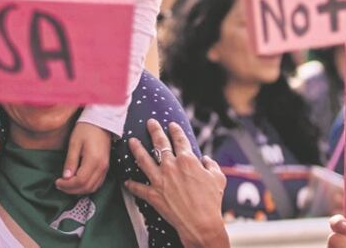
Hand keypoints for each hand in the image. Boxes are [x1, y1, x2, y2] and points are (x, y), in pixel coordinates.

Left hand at [55, 122, 109, 194]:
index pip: (80, 181)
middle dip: (71, 190)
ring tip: (67, 185)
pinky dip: (86, 187)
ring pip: (92, 188)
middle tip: (60, 185)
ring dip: (79, 190)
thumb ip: (70, 161)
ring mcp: (105, 168)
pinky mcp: (105, 168)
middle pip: (86, 187)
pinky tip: (77, 183)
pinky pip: (97, 183)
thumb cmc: (86, 129)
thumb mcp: (74, 143)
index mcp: (93, 160)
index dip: (67, 185)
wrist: (101, 122)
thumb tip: (65, 177)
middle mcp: (101, 167)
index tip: (57, 182)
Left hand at [125, 119, 227, 247]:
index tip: (171, 125)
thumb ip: (211, 165)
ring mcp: (160, 180)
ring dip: (136, 149)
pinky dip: (132, 185)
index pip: (180, 140)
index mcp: (187, 160)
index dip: (175, 130)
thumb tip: (206, 160)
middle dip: (154, 130)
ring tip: (131, 141)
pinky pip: (139, 188)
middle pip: (160, 143)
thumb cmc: (211, 201)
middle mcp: (171, 166)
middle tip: (150, 123)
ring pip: (143, 160)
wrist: (201, 222)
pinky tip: (127, 182)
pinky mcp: (153, 194)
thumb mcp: (218, 179)